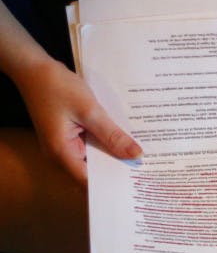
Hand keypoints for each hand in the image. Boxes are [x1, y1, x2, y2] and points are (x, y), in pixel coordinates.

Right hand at [16, 58, 141, 183]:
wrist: (33, 67)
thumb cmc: (56, 86)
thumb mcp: (90, 111)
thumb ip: (113, 135)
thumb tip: (136, 156)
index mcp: (61, 153)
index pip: (89, 182)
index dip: (112, 184)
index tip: (137, 185)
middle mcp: (61, 154)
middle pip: (93, 172)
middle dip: (117, 170)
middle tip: (147, 172)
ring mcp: (65, 144)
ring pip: (94, 158)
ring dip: (114, 155)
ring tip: (142, 158)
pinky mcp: (69, 135)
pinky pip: (91, 144)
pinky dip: (106, 143)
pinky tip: (126, 140)